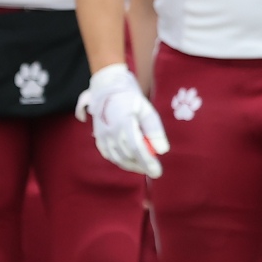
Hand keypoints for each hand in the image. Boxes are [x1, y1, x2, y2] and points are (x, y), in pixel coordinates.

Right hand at [78, 64, 167, 178]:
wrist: (107, 89)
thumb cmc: (131, 98)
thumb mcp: (147, 109)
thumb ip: (154, 129)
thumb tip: (163, 151)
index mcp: (123, 122)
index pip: (137, 148)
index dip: (147, 162)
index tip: (158, 172)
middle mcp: (110, 131)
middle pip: (127, 156)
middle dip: (142, 166)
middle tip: (155, 171)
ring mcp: (102, 136)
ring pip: (117, 158)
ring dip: (132, 165)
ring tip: (145, 167)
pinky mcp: (98, 138)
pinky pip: (110, 155)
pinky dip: (121, 161)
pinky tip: (132, 162)